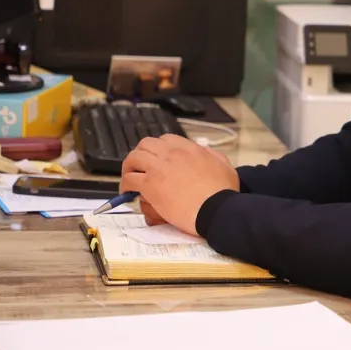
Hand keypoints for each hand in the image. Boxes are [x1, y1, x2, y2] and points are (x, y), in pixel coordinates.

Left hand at [120, 135, 238, 235]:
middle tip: (141, 168)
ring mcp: (159, 167)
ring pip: (134, 158)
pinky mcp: (150, 185)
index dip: (159, 149)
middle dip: (141, 155)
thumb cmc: (223, 193)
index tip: (158, 160)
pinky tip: (128, 192)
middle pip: (146, 144)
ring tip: (131, 179)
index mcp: (190, 148)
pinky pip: (129, 179)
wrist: (216, 209)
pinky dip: (125, 185)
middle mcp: (172, 153)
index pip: (166, 140)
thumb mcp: (225, 166)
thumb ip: (213, 155)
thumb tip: (204, 152)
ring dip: (130, 167)